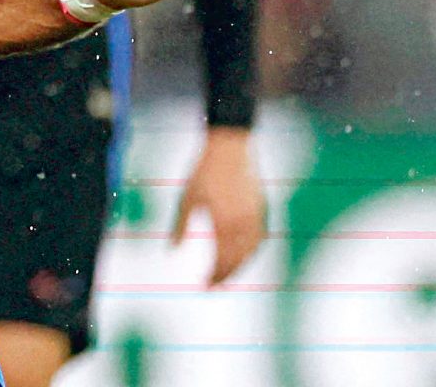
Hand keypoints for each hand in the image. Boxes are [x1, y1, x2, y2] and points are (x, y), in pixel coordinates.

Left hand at [173, 126, 267, 284]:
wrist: (230, 148)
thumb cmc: (203, 172)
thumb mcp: (186, 199)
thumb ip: (180, 227)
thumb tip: (172, 250)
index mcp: (225, 224)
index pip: (222, 261)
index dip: (214, 277)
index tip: (204, 287)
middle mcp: (245, 225)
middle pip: (238, 260)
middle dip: (226, 276)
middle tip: (214, 286)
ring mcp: (257, 218)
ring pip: (252, 252)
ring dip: (240, 266)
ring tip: (226, 275)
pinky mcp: (263, 210)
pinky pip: (259, 239)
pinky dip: (251, 252)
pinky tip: (241, 254)